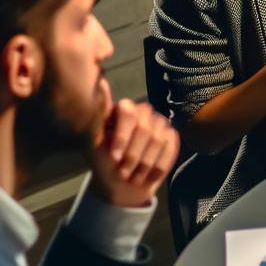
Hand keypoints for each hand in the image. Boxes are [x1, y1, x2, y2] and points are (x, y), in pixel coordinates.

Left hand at [88, 79, 177, 206]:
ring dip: (144, 164)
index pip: (128, 112)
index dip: (122, 136)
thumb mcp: (94, 140)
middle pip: (144, 129)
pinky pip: (170, 148)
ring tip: (133, 175)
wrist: (120, 184)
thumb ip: (99, 114)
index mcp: (123, 110)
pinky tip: (148, 175)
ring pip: (158, 141)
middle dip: (133, 155)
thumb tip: (100, 81)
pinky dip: (158, 166)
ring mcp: (160, 125)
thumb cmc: (104, 162)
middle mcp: (143, 113)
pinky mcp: (171, 138)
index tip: (114, 157)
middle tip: (124, 171)